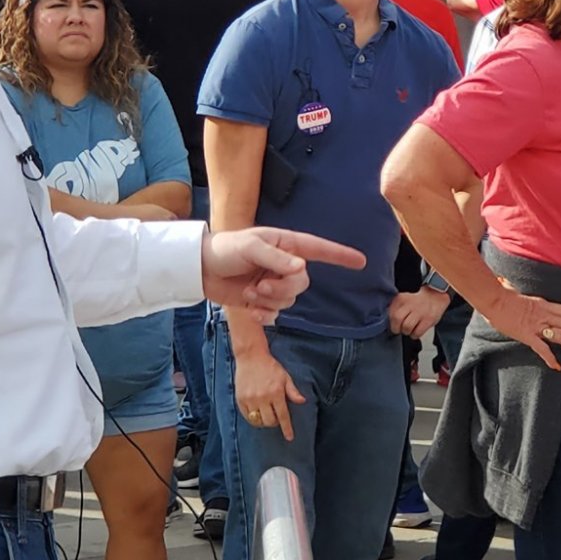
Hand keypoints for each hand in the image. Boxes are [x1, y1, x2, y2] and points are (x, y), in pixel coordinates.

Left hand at [202, 227, 366, 325]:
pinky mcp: (262, 300)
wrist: (199, 269)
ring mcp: (274, 283)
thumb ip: (276, 258)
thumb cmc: (224, 249)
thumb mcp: (250, 247)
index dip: (340, 255)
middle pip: (303, 283)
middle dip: (283, 288)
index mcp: (285, 245)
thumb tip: (302, 269)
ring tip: (250, 292)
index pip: (319, 249)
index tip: (361, 261)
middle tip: (260, 285)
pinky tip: (252, 310)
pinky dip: (266, 314)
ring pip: (290, 299)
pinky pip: (276, 313)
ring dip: (270, 300)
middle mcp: (284, 264)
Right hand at [234, 341, 306, 440]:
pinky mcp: (241, 399)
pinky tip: (256, 412)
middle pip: (270, 421)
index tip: (290, 437)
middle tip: (276, 416)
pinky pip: (247, 416)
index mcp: (276, 393)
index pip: (283, 416)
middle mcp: (263, 397)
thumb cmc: (270, 366)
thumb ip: (293, 391)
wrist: (251, 357)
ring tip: (266, 414)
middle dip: (275, 422)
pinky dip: (253, 418)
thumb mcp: (285, 377)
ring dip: (264, 421)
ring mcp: (251, 399)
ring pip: (258, 421)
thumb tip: (302, 401)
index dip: (287, 428)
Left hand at [389, 286, 449, 339]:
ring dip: (407, 332)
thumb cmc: (418, 301)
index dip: (391, 322)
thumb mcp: (404, 299)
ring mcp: (420, 312)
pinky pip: (417, 333)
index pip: (390, 313)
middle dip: (396, 328)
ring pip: (406, 327)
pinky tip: (416, 330)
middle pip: (397, 319)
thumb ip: (395, 308)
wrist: (436, 295)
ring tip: (409, 329)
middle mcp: (410, 304)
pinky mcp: (428, 319)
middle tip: (399, 329)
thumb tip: (387, 321)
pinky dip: (415, 335)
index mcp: (401, 298)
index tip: (394, 323)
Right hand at [485, 287, 560, 371]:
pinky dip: (550, 358)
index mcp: (544, 304)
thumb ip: (518, 290)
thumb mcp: (516, 292)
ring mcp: (536, 325)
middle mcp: (544, 314)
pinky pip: (542, 348)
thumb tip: (507, 283)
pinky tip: (558, 366)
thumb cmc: (501, 295)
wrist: (493, 299)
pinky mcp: (527, 335)